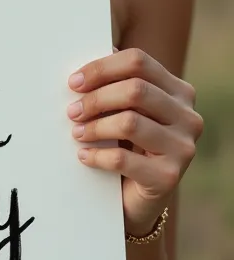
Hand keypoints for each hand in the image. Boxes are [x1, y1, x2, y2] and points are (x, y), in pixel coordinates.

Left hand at [66, 48, 202, 235]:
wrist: (137, 198)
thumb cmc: (127, 145)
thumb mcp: (124, 110)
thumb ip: (115, 84)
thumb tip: (86, 64)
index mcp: (178, 91)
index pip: (138, 61)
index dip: (101, 68)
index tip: (74, 82)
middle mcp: (188, 116)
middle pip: (135, 89)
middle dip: (96, 98)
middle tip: (72, 111)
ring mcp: (183, 147)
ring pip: (130, 122)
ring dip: (94, 127)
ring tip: (76, 132)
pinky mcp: (169, 177)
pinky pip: (123, 158)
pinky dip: (97, 155)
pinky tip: (84, 155)